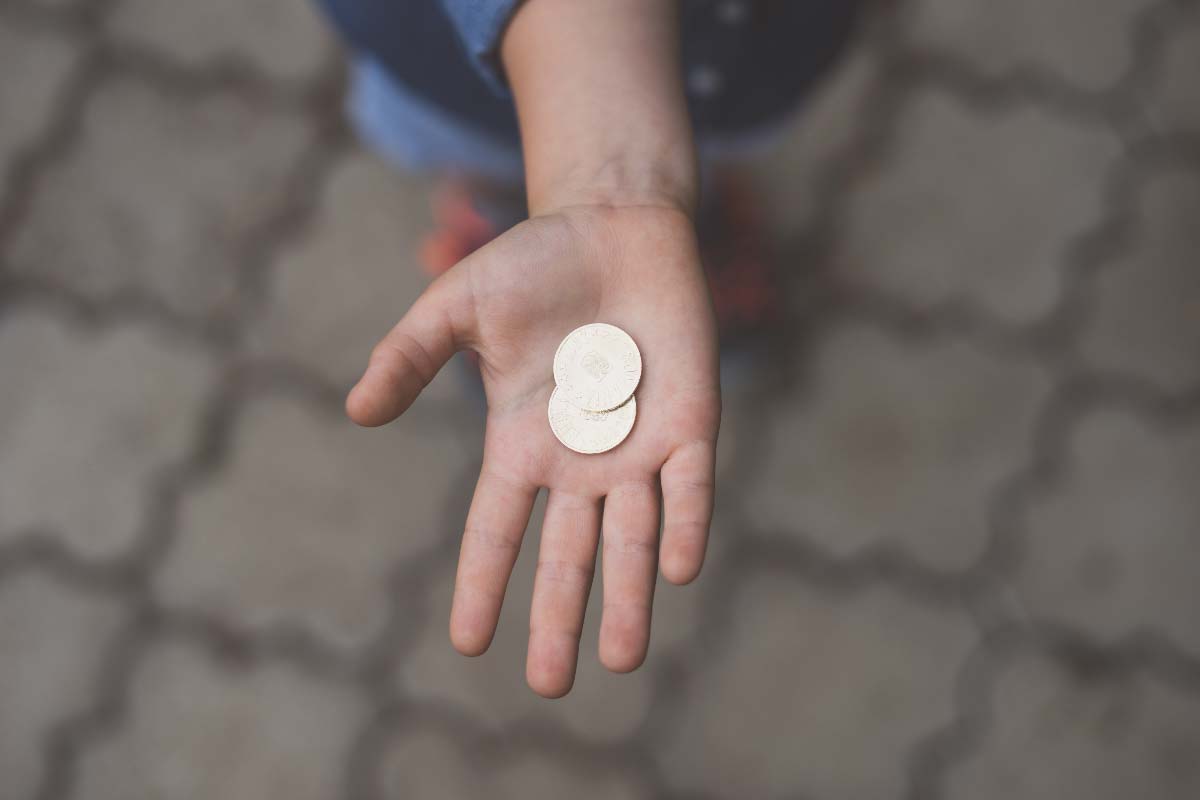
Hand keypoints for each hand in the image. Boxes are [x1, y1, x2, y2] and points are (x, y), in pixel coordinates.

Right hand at [346, 202, 719, 696]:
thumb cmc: (535, 265)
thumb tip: (357, 412)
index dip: (481, 582)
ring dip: (629, 596)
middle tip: (549, 685)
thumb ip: (410, 356)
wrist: (616, 227)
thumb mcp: (459, 307)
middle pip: (567, 555)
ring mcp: (637, 446)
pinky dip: (685, 524)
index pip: (497, 528)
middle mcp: (579, 461)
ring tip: (621, 660)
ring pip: (632, 538)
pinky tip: (678, 570)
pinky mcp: (690, 422)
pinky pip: (689, 486)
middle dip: (558, 618)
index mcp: (522, 444)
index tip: (466, 643)